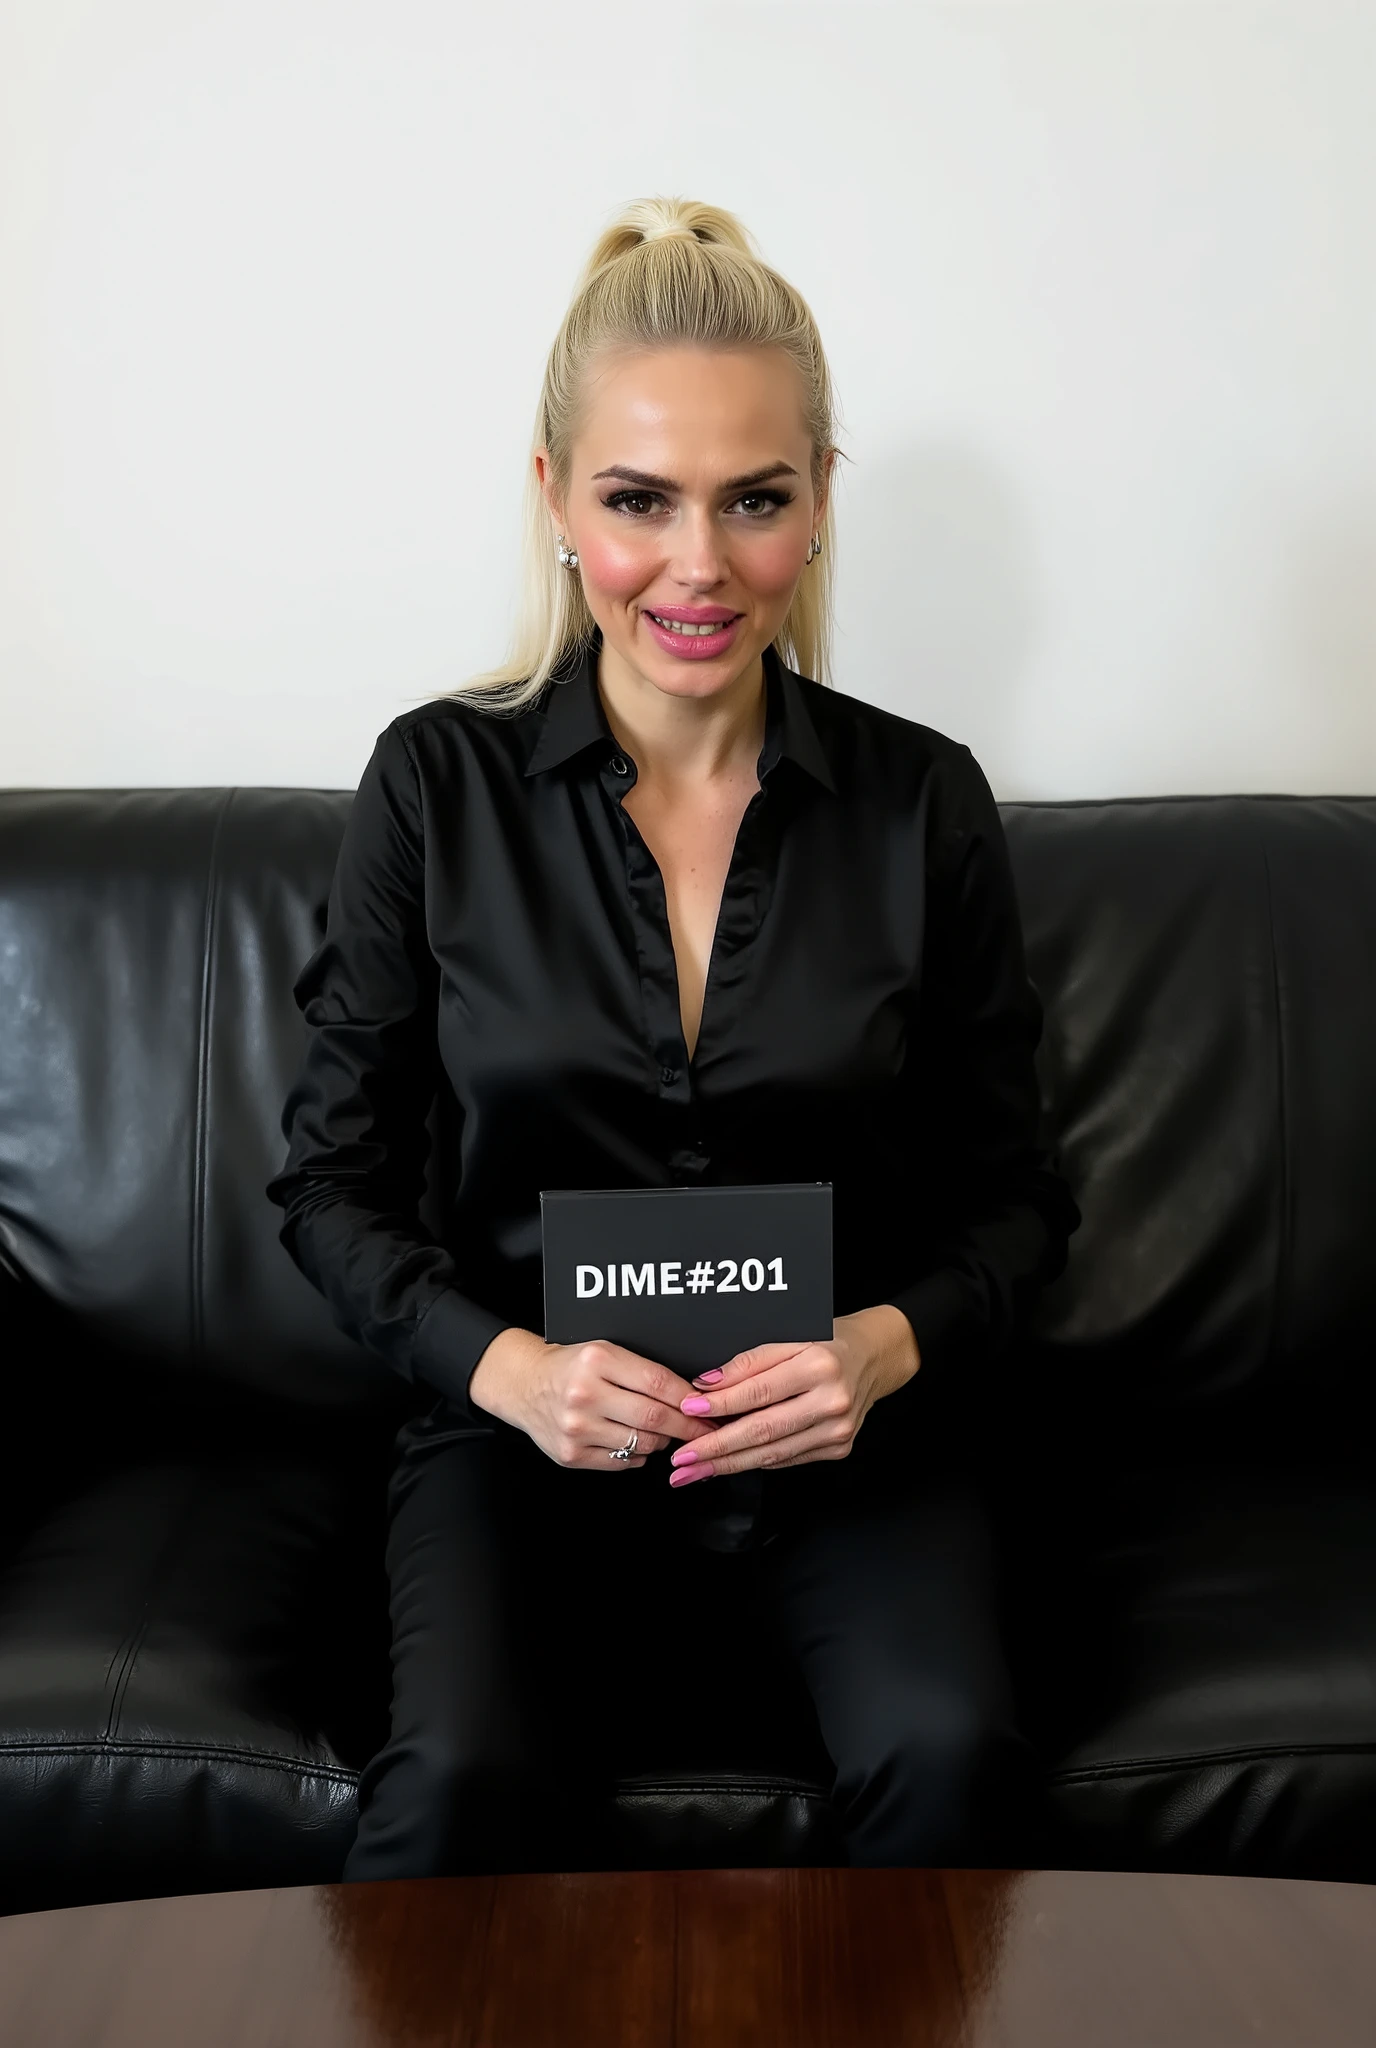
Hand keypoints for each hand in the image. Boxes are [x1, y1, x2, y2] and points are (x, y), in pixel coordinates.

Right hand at [468, 1326, 719, 1471]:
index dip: (690, 1399)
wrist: (524, 1385)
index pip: (659, 1382)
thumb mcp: (604, 1352)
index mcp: (597, 1360)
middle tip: (705, 1429)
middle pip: (654, 1417)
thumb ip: (643, 1371)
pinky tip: (632, 1439)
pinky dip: (637, 1454)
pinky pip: (622, 1462)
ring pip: (642, 1443)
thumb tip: (691, 1397)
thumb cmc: (571, 1366)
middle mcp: (584, 1394)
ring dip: (661, 1440)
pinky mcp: (571, 1454)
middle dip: (687, 1426)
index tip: (708, 1408)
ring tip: (662, 1430)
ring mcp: (576, 1428)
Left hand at [665, 1304, 920, 1485]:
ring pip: (772, 1453)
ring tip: (693, 1470)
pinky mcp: (838, 1449)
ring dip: (728, 1464)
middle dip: (717, 1449)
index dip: (721, 1404)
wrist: (875, 1358)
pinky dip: (754, 1461)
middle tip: (682, 1460)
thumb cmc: (829, 1341)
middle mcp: (832, 1402)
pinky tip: (728, 1463)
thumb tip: (706, 1386)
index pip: (760, 1391)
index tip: (688, 1411)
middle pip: (764, 1431)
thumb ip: (749, 1362)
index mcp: (820, 1366)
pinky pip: (786, 1459)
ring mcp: (837, 1431)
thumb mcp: (790, 1336)